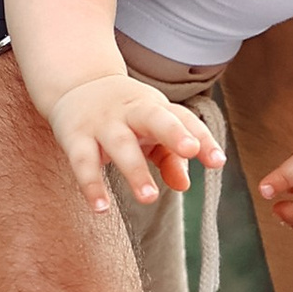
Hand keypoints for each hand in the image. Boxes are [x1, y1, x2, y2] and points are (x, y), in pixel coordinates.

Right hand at [46, 71, 221, 216]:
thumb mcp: (150, 130)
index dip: (202, 138)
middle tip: (189, 151)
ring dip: (135, 170)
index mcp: (155, 107)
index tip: (217, 161)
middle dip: (173, 132)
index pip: (183, 119)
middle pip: (154, 118)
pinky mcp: (75, 137)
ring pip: (120, 144)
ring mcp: (102, 123)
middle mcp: (131, 112)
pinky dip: (91, 185)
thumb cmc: (125, 114)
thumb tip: (185, 185)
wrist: (76, 83)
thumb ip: (170, 157)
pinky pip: (83, 162)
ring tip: (149, 198)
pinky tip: (101, 208)